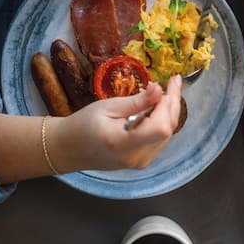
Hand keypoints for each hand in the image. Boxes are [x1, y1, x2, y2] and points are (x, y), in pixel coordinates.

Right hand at [49, 76, 182, 170]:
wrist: (70, 149)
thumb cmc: (83, 125)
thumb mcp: (107, 107)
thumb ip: (135, 101)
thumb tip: (159, 89)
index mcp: (124, 143)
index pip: (160, 128)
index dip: (166, 106)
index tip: (165, 85)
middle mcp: (136, 157)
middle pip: (168, 130)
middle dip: (172, 104)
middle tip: (173, 81)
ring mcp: (140, 162)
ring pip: (167, 135)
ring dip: (169, 112)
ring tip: (167, 91)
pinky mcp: (142, 161)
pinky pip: (159, 139)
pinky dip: (162, 121)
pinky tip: (158, 107)